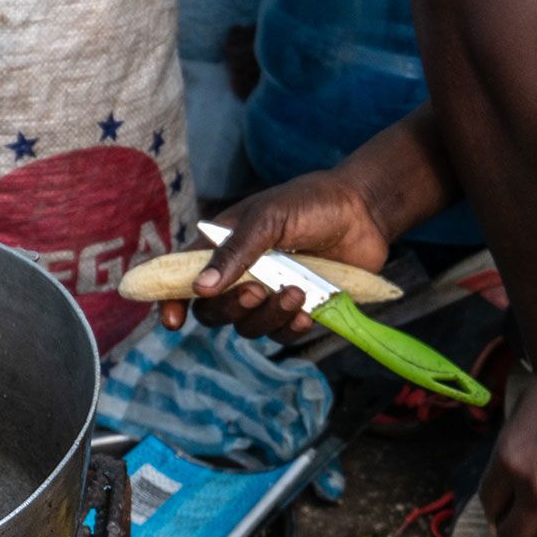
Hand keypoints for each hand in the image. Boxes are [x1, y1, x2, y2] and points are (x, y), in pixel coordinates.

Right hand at [160, 170, 392, 341]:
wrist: (364, 212)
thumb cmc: (311, 203)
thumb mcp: (268, 218)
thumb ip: (234, 252)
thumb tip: (201, 288)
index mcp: (222, 246)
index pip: (183, 277)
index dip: (171, 299)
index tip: (171, 320)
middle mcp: (241, 274)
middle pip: (214, 311)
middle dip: (232, 307)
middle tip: (260, 289)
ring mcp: (269, 294)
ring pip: (249, 326)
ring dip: (269, 315)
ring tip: (298, 291)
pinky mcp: (297, 310)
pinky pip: (281, 334)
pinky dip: (291, 327)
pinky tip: (309, 311)